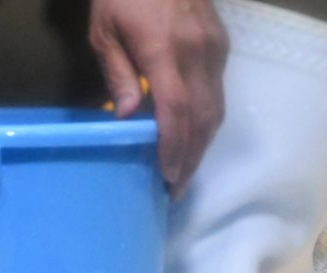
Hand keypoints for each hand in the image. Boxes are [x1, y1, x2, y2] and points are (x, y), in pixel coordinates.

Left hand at [89, 0, 227, 197]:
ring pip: (216, 108)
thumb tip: (129, 117)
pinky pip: (218, 91)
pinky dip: (207, 120)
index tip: (168, 176)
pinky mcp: (222, 44)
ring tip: (185, 169)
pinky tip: (192, 134)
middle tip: (177, 187)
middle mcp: (196, 51)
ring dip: (202, 144)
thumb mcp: (104, 30)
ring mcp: (214, 48)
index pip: (177, 110)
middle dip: (192, 158)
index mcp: (162, 48)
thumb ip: (118, 74)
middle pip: (203, 118)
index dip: (175, 148)